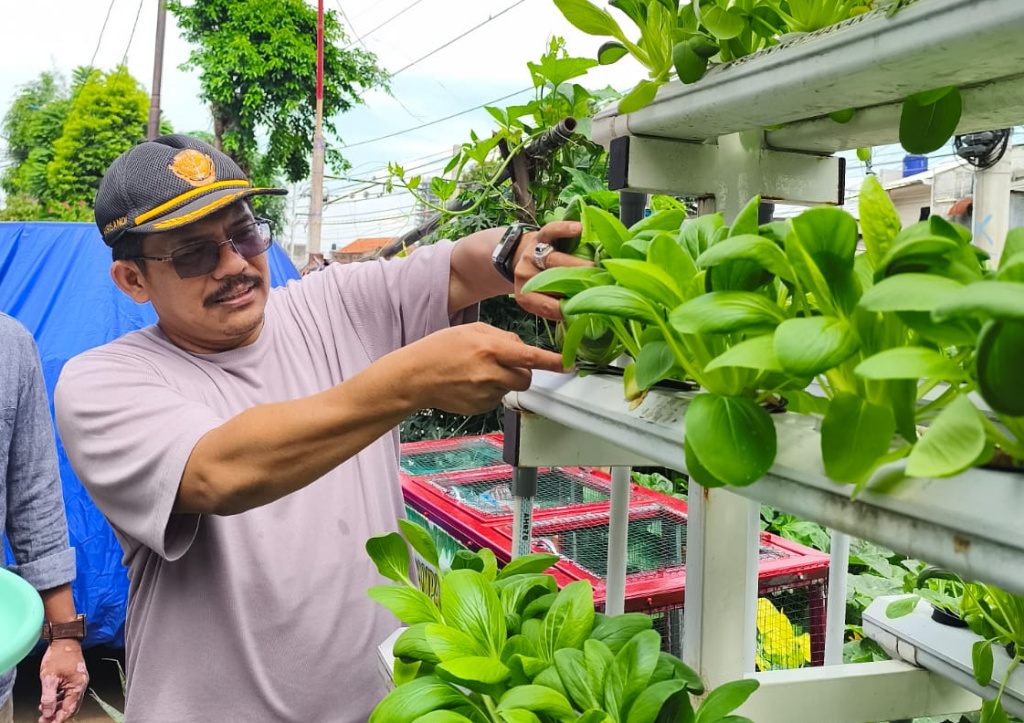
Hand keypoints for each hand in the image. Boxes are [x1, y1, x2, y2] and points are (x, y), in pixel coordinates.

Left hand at [38, 640, 88, 722]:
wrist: (65, 640)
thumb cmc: (59, 655)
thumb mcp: (49, 678)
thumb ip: (49, 697)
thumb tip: (48, 712)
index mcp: (78, 686)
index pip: (69, 709)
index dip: (58, 719)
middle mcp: (81, 685)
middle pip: (71, 707)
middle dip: (58, 715)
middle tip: (45, 720)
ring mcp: (79, 681)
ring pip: (69, 701)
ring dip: (57, 707)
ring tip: (44, 711)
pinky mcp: (75, 678)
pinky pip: (68, 693)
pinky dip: (59, 699)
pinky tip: (50, 699)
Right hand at [403, 323, 565, 414]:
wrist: (415, 376)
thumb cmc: (441, 349)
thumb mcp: (472, 330)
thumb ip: (502, 338)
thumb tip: (522, 348)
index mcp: (490, 349)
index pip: (529, 357)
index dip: (551, 362)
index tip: (568, 365)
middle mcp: (490, 373)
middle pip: (526, 378)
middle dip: (523, 372)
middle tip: (505, 364)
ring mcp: (485, 393)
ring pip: (511, 388)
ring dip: (503, 380)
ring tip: (478, 372)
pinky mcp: (480, 408)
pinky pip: (497, 399)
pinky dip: (490, 391)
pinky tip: (471, 383)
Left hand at [513, 220, 592, 319]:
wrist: (522, 256)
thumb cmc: (543, 283)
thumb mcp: (545, 300)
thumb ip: (561, 307)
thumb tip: (588, 314)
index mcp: (526, 297)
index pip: (548, 307)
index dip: (570, 308)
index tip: (590, 309)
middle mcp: (525, 275)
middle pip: (552, 281)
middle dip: (576, 285)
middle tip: (598, 288)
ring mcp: (531, 254)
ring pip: (555, 260)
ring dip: (577, 265)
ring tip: (597, 269)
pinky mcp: (540, 235)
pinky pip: (552, 231)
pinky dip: (565, 229)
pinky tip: (579, 229)